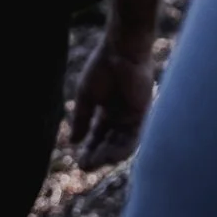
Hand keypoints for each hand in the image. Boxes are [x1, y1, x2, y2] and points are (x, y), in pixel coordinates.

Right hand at [68, 40, 154, 170]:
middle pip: (109, 143)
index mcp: (108, 110)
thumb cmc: (102, 67)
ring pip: (121, 144)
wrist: (120, 50)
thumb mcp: (86, 97)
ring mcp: (133, 117)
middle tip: (84, 166)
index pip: (98, 135)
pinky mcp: (143, 115)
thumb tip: (73, 141)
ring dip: (107, 156)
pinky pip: (133, 139)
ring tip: (93, 163)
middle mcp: (122, 116)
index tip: (78, 161)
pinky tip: (107, 157)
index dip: (88, 148)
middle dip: (96, 155)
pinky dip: (121, 149)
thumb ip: (81, 119)